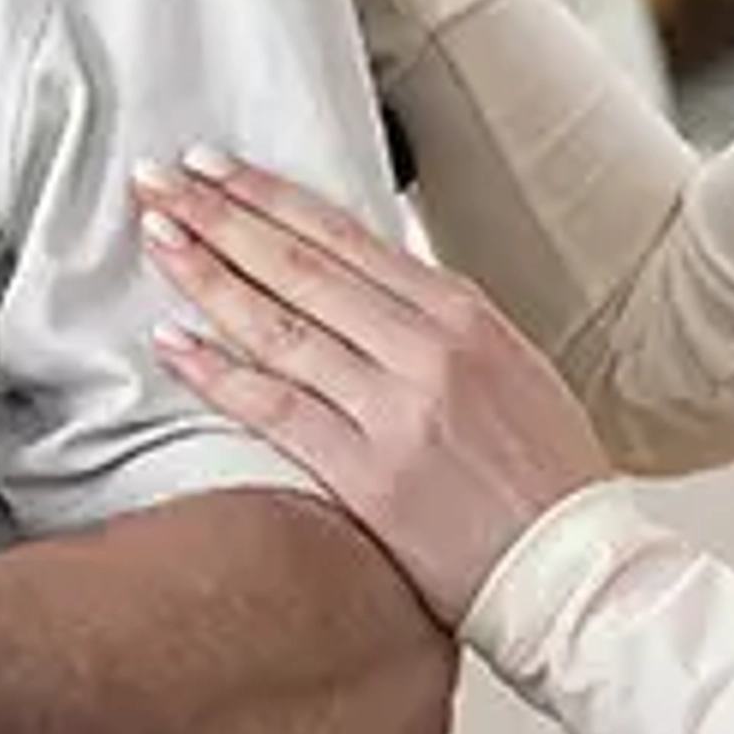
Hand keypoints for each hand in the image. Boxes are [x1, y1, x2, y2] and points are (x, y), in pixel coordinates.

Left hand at [134, 148, 612, 625]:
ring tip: (156, 237)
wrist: (577, 570)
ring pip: (280, 327)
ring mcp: (396, 411)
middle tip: (156, 178)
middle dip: (220, 214)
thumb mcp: (512, 366)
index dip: (270, 195)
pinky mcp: (369, 478)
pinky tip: (171, 342)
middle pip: (301, 266)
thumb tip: (364, 275)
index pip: (345, 235)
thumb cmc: (546, 476)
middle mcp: (428, 349)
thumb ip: (439, 320)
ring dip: (207, 276)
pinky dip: (217, 373)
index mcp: (465, 313)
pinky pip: (277, 411)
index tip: (212, 164)